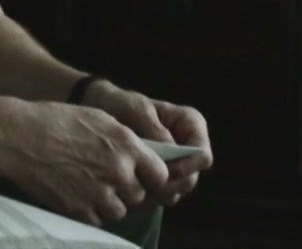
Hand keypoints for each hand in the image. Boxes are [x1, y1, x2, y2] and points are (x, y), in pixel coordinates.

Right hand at [0, 98, 171, 228]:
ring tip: (87, 186)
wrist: (16, 136)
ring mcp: (99, 193)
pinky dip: (89, 211)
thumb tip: (143, 154)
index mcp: (126, 145)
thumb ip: (125, 139)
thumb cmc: (54, 120)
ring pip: (119, 210)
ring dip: (108, 202)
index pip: (160, 175)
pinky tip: (74, 193)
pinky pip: (97, 219)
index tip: (140, 175)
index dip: (150, 176)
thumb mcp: (97, 118)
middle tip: (105, 179)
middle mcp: (118, 171)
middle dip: (126, 189)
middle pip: (139, 195)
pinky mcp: (79, 210)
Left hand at [82, 81, 213, 205]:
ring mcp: (175, 166)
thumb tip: (172, 152)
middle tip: (142, 183)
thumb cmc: (121, 104)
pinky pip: (158, 197)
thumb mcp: (136, 110)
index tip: (161, 169)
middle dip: (168, 185)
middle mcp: (188, 149)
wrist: (99, 111)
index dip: (186, 167)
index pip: (202, 156)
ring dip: (155, 193)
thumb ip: (155, 129)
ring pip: (175, 192)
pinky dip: (145, 197)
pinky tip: (127, 189)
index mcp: (190, 125)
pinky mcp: (159, 179)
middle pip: (190, 180)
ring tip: (131, 184)